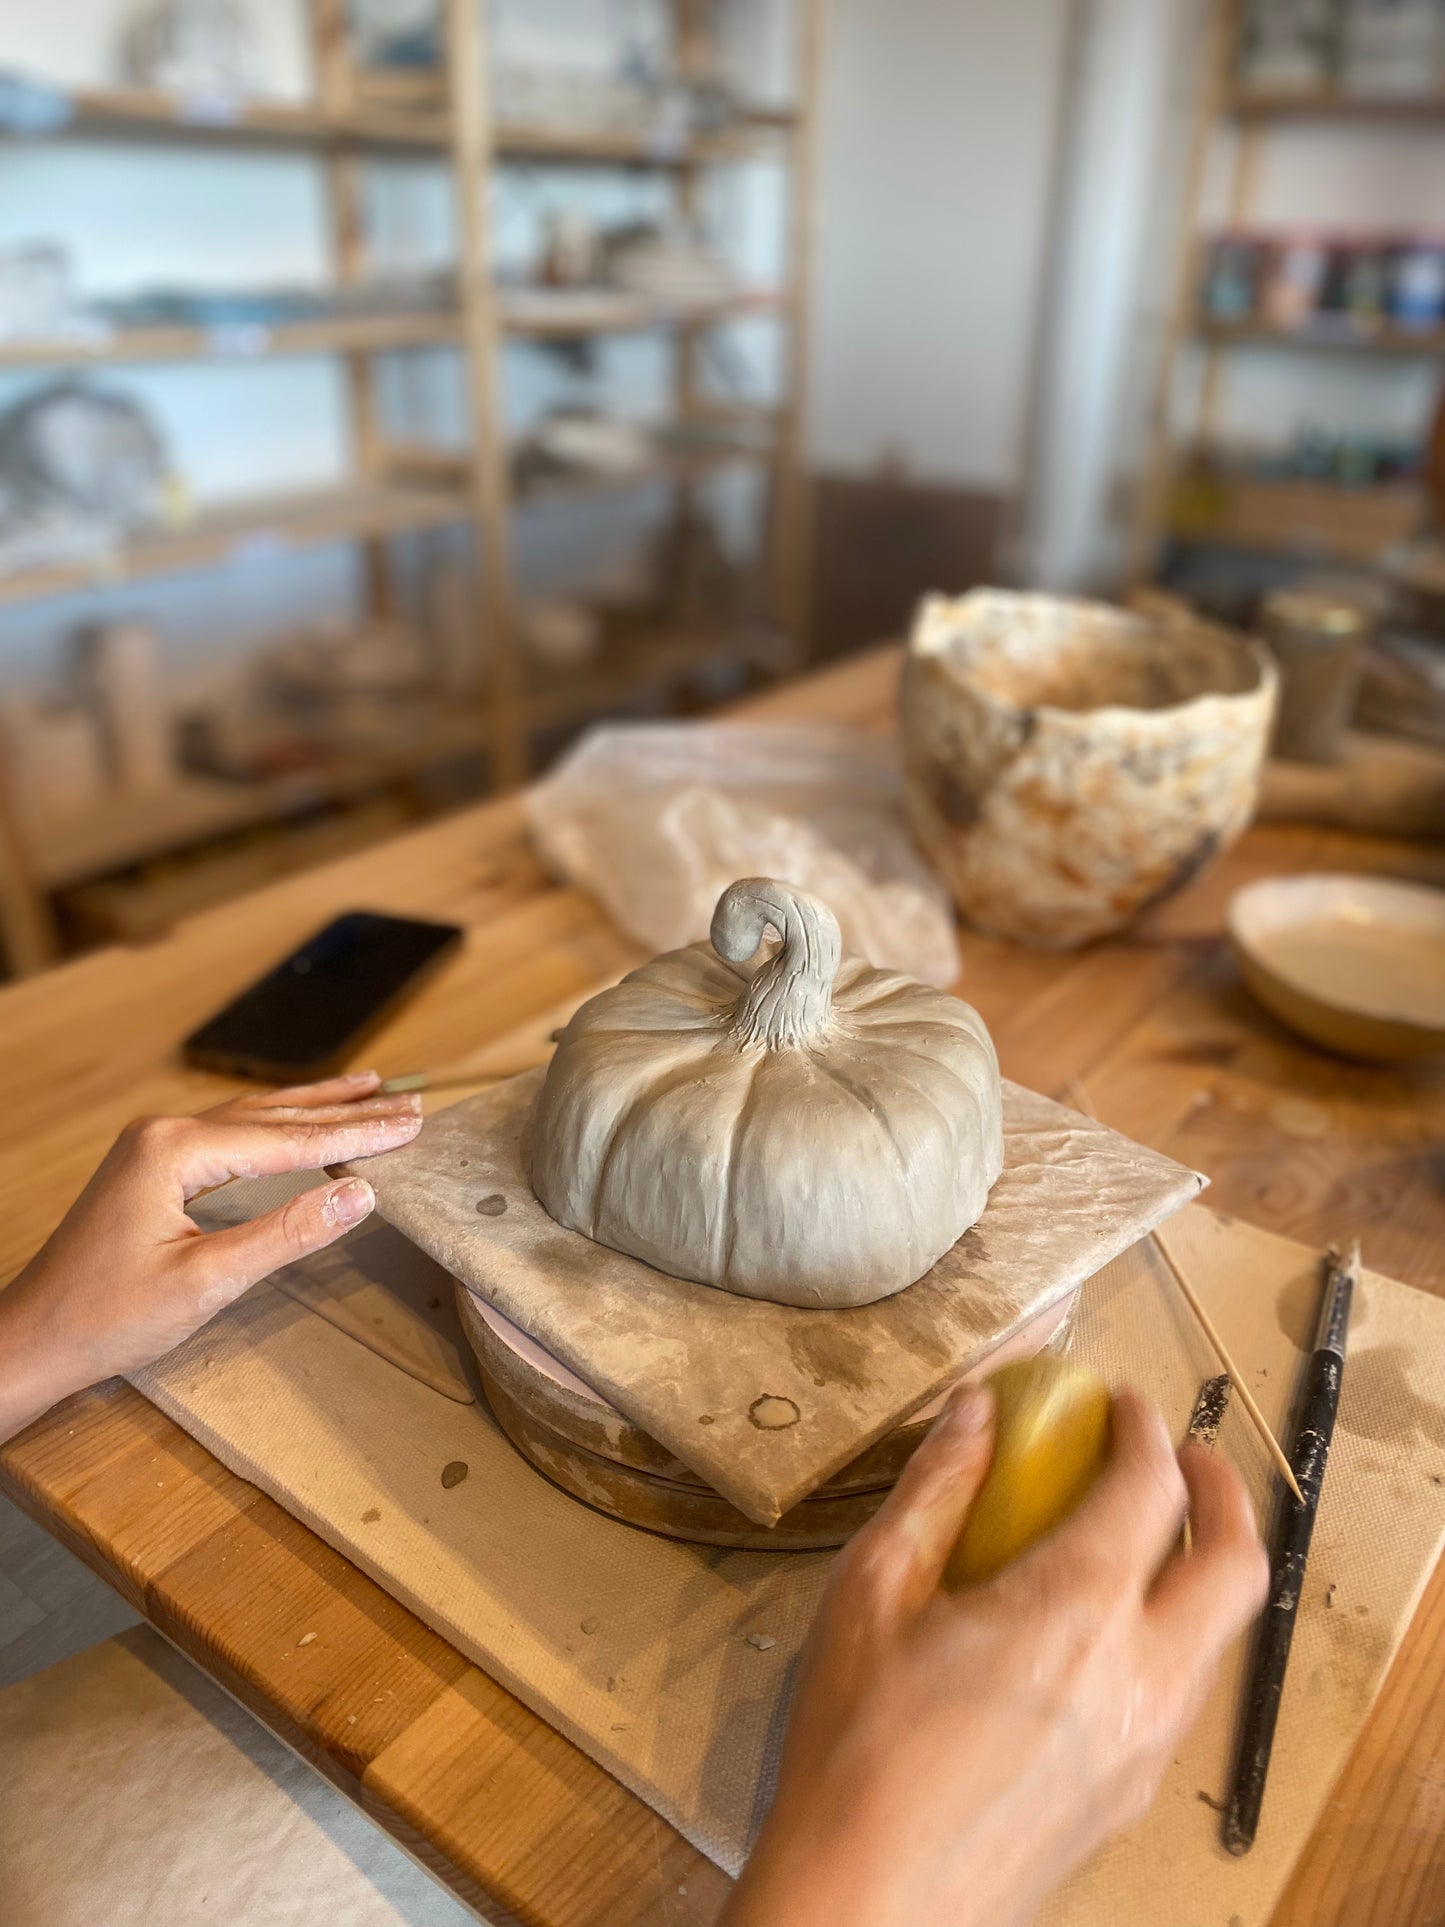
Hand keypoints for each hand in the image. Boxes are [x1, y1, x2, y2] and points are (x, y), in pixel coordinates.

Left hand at [0, 1073, 422, 1443]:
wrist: (34, 1337)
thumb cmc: (108, 1316)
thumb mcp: (209, 1281)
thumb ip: (287, 1232)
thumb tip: (360, 1194)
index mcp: (175, 1150)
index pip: (289, 1139)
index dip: (357, 1134)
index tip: (410, 1125)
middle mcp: (164, 1132)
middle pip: (276, 1115)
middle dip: (347, 1111)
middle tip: (409, 1103)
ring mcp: (155, 1144)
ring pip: (255, 1116)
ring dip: (316, 1106)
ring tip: (370, 1089)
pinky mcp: (152, 1164)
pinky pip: (231, 1131)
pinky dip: (278, 1123)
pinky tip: (299, 1118)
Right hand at [724, 1383, 1266, 1926]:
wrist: (869, 1907)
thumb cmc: (856, 1749)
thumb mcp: (871, 1594)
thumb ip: (935, 1488)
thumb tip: (976, 1412)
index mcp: (1073, 1610)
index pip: (1151, 1490)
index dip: (1145, 1430)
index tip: (1123, 1405)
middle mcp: (1137, 1676)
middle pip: (1237, 1567)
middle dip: (1221, 1494)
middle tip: (1179, 1461)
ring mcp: (1146, 1747)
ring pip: (1220, 1639)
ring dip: (1202, 1572)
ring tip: (1141, 1546)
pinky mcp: (1131, 1799)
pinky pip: (1181, 1698)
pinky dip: (1170, 1640)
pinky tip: (1100, 1641)